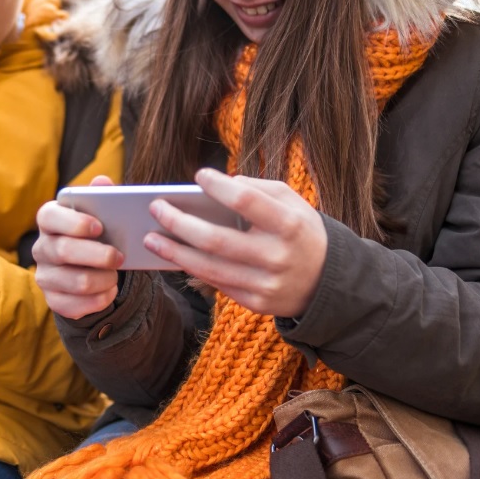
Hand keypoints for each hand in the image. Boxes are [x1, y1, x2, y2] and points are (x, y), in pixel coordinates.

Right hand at [32, 176, 124, 319]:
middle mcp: (41, 248)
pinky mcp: (53, 300)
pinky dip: (100, 300)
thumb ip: (101, 197)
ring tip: (115, 276)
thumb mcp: (100, 214)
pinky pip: (76, 306)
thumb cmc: (95, 235)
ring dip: (103, 279)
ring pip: (76, 282)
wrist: (89, 269)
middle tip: (119, 257)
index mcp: (49, 220)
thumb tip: (102, 182)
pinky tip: (109, 291)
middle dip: (98, 255)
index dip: (73, 222)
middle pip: (64, 251)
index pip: (49, 217)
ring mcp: (44, 276)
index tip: (99, 227)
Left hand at [142, 168, 327, 317]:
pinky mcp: (256, 303)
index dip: (219, 188)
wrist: (328, 283)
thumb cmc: (301, 233)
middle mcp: (276, 257)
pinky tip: (172, 255)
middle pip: (217, 240)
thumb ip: (259, 189)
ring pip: (209, 267)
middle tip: (155, 208)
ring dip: (174, 252)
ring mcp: (266, 284)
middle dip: (179, 223)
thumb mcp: (294, 204)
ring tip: (150, 237)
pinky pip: (216, 284)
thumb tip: (220, 183)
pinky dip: (191, 268)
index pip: (247, 202)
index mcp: (289, 225)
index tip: (198, 176)